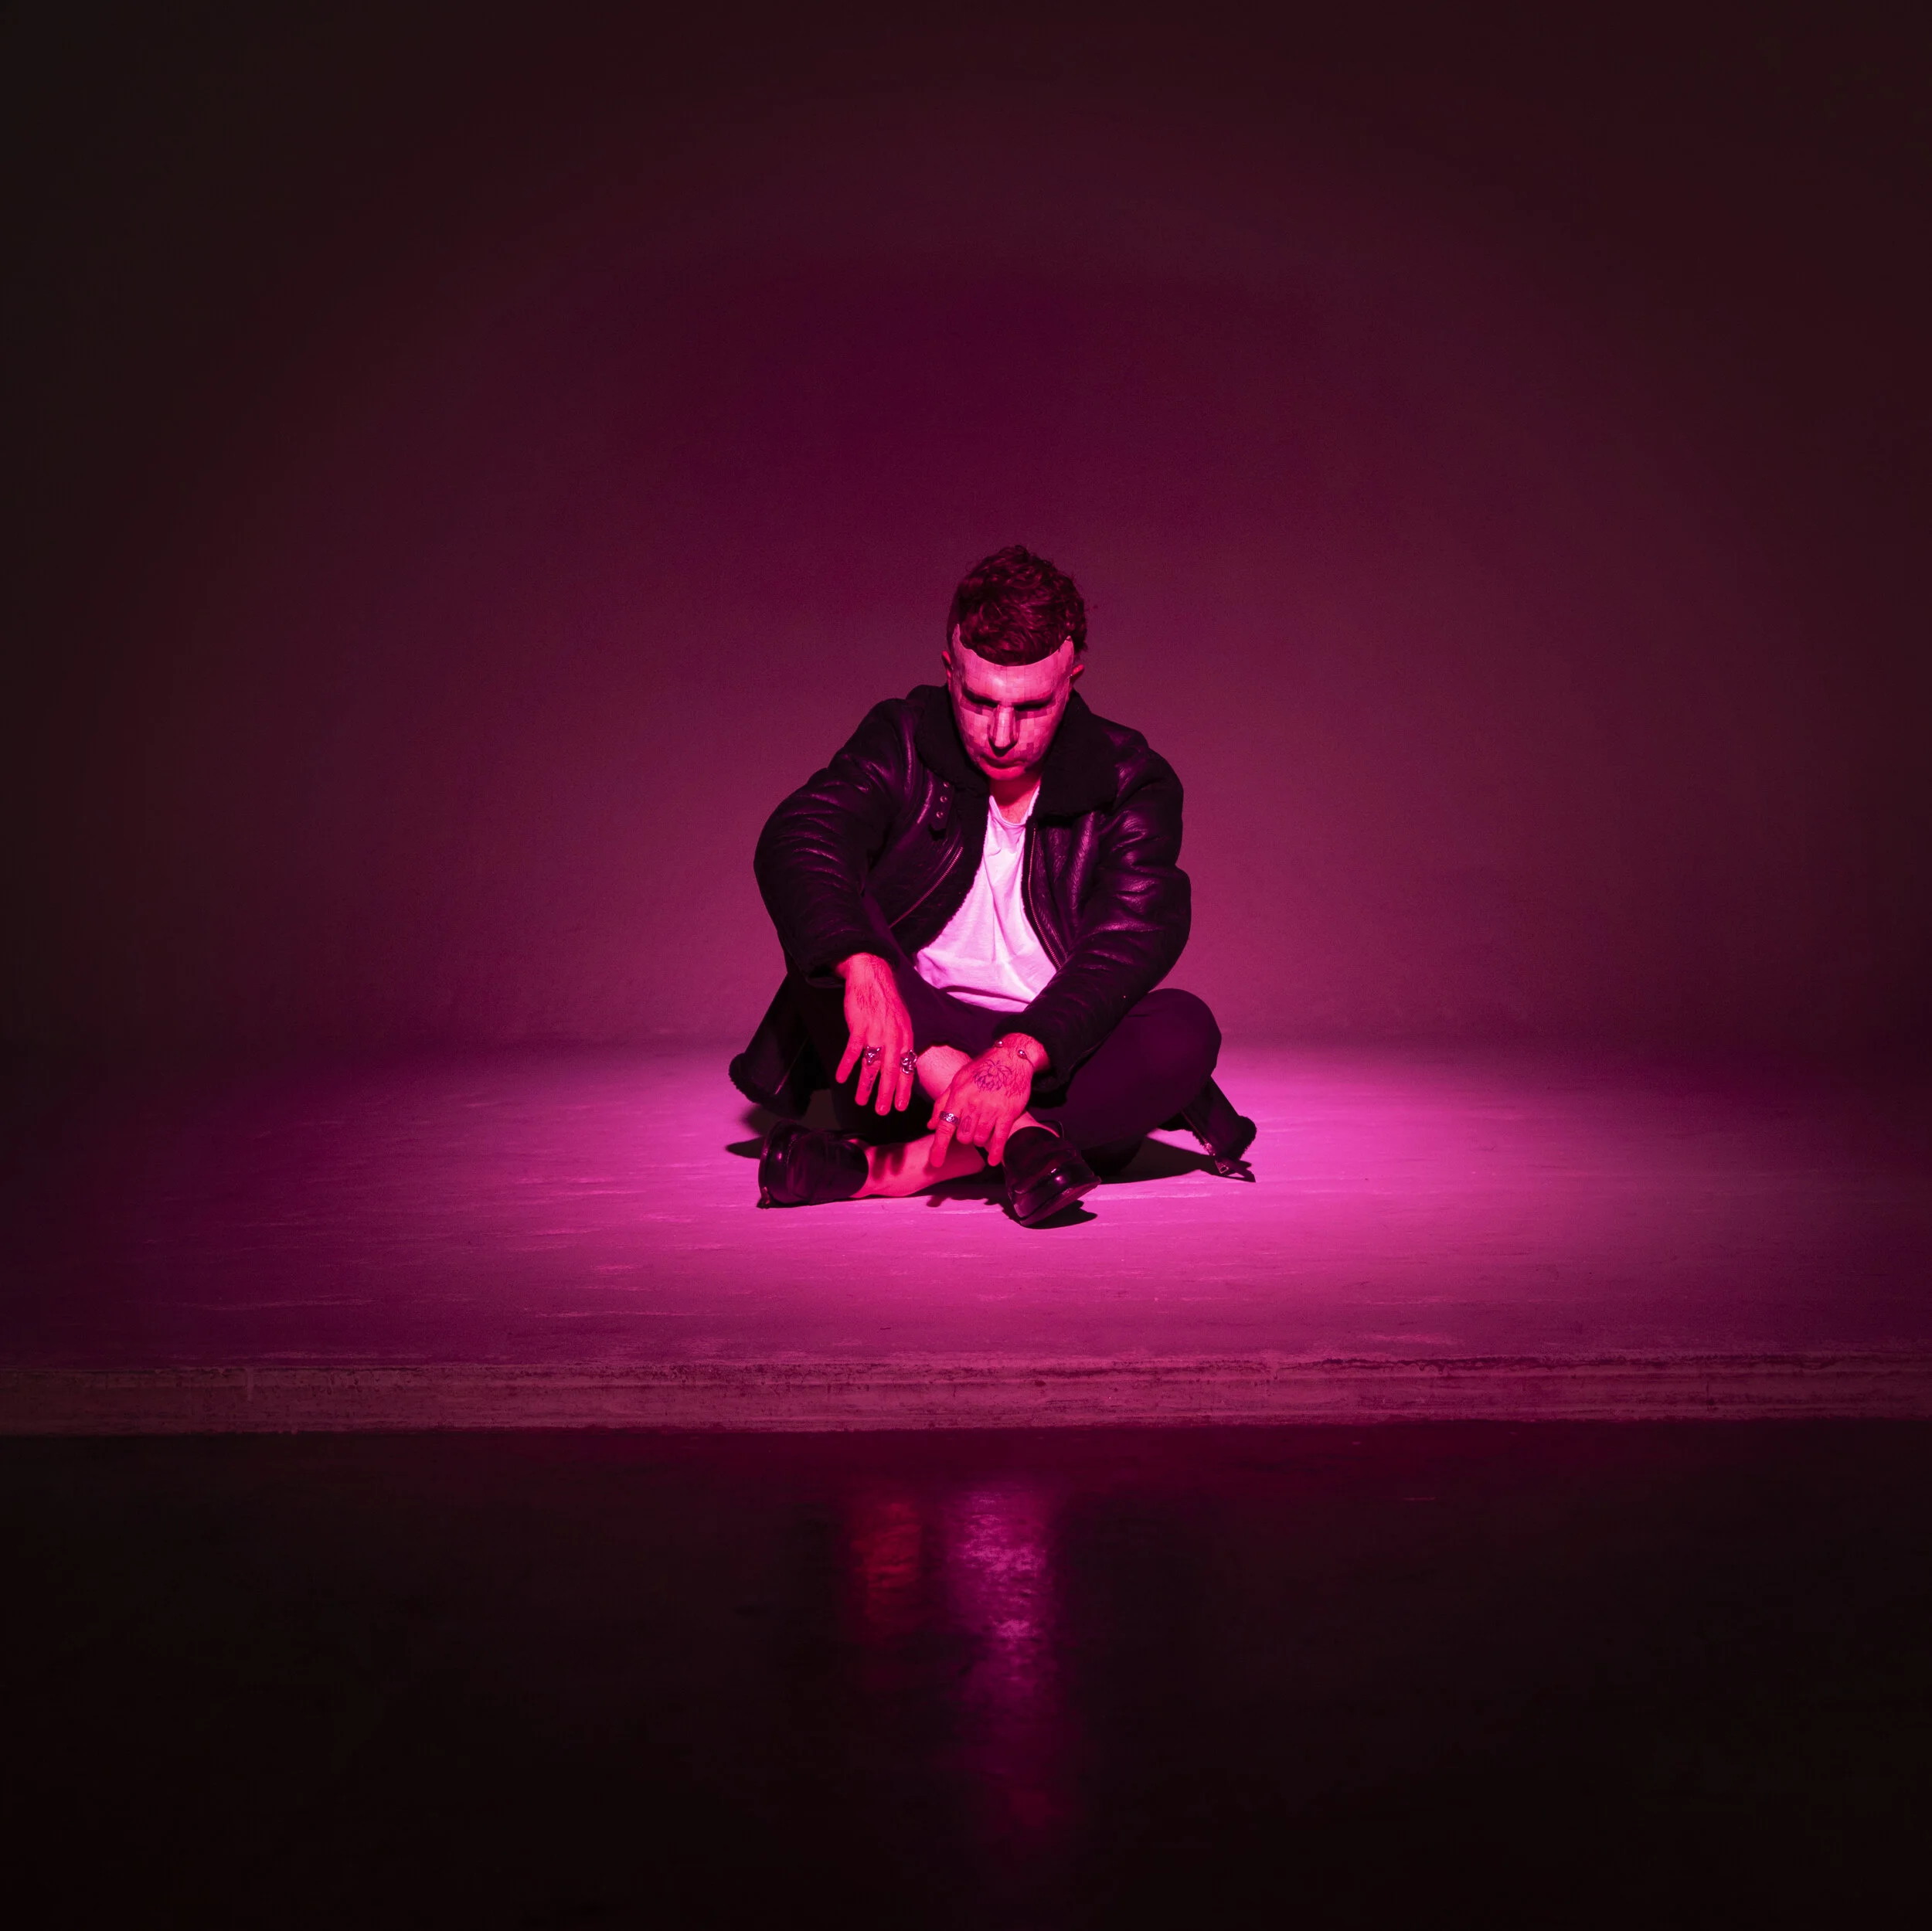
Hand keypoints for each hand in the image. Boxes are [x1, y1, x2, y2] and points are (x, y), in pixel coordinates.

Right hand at [834, 954, 915, 1114]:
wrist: (872, 978)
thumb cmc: (886, 1001)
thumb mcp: (902, 1022)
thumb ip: (902, 1043)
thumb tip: (904, 1063)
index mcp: (905, 1038)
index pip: (907, 1068)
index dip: (903, 1089)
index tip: (900, 1105)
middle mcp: (894, 1038)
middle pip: (891, 1072)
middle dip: (886, 1094)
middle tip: (882, 1111)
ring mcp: (876, 1033)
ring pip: (871, 1066)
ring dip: (865, 1086)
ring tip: (861, 1101)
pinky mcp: (859, 1028)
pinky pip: (853, 1052)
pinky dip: (846, 1066)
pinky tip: (841, 1078)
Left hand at [927, 1039, 1040, 1168]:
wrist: (1010, 1058)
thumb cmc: (982, 1069)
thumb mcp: (958, 1080)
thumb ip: (942, 1103)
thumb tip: (931, 1125)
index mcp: (958, 1096)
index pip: (945, 1126)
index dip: (939, 1147)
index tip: (936, 1162)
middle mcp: (973, 1104)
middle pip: (963, 1137)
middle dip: (964, 1137)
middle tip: (970, 1127)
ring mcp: (991, 1110)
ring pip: (979, 1139)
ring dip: (979, 1139)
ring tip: (983, 1129)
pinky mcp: (1008, 1113)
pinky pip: (999, 1139)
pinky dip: (996, 1152)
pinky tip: (994, 1160)